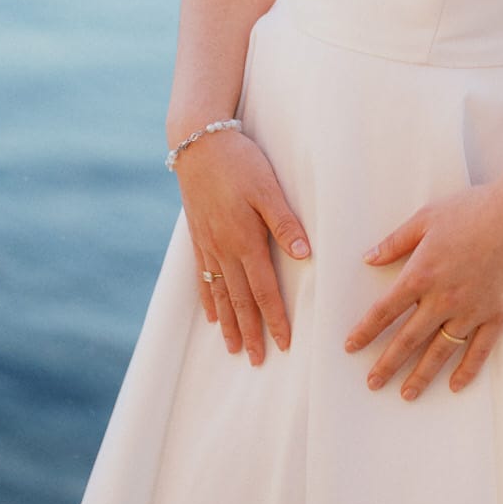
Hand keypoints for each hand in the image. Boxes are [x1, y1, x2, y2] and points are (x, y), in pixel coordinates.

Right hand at [174, 130, 310, 362]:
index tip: (284, 345)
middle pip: (240, 300)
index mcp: (245, 240)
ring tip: (234, 349)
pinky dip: (208, 299)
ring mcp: (207, 244)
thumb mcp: (268, 187)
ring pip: (219, 294)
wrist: (198, 142)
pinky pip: (202, 277)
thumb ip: (285, 222)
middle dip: (251, 332)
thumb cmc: (239, 161)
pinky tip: (211, 315)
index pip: (263, 290)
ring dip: (229, 323)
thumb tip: (305, 256)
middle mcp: (224, 248)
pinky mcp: (197, 236)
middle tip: (258, 361)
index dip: (275, 318)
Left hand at [344, 182, 502, 401]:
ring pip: (440, 352)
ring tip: (406, 394)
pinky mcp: (497, 316)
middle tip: (372, 382)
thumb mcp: (427, 217)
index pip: (385, 310)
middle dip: (387, 364)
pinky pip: (478, 351)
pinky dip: (466, 371)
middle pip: (408, 339)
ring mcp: (471, 311)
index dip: (366, 330)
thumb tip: (368, 258)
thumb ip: (396, 241)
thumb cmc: (473, 210)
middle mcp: (443, 299)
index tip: (351, 346)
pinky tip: (455, 385)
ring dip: (421, 375)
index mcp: (422, 273)